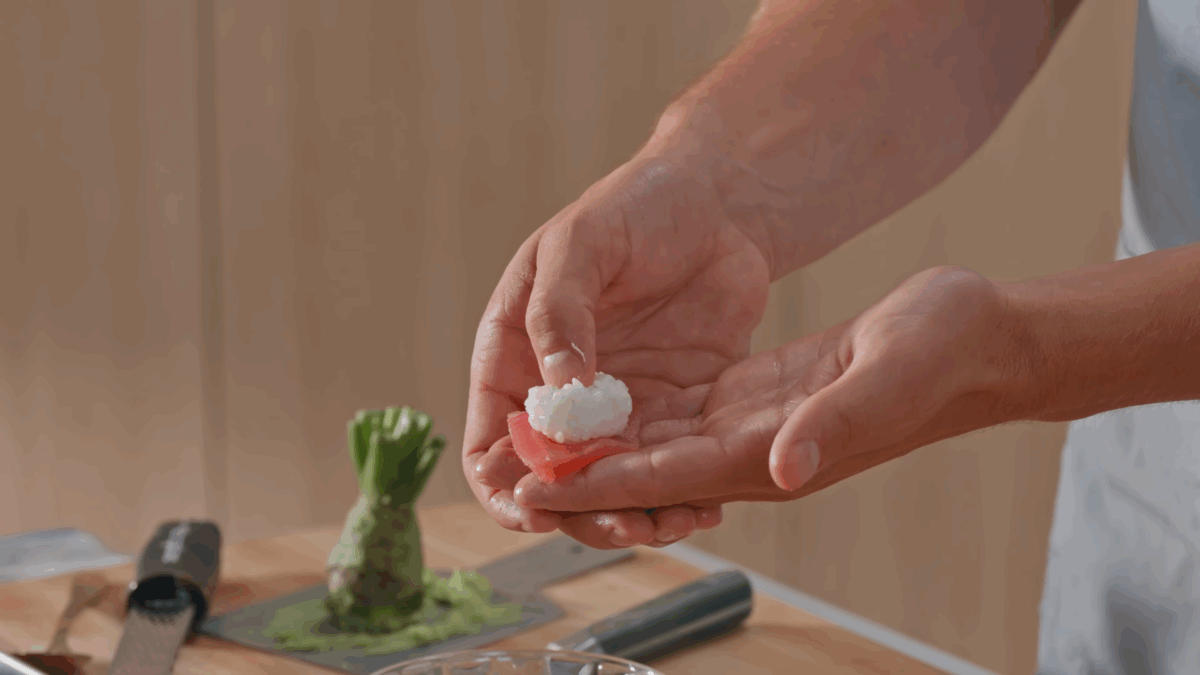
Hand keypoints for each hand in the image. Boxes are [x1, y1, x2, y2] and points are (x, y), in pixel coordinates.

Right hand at [463, 144, 777, 549]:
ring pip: (614, 484)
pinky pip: (669, 465)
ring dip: (637, 513)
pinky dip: (683, 492)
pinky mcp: (674, 408)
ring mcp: (618, 405)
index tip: (534, 512)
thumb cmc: (633, 207)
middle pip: (555, 480)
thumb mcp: (580, 244)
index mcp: (515, 355)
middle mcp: (561, 393)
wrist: (717, 201)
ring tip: (675, 522)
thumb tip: (557, 391)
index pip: (491, 443)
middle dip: (583, 514)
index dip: (504, 487)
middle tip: (626, 526)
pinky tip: (709, 503)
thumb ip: (559, 313)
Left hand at [513, 266, 1032, 511]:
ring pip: (659, 448)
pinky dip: (637, 420)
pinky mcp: (759, 399)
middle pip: (648, 474)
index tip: (535, 491)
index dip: (599, 486)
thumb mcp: (888, 375)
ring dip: (598, 453)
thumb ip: (834, 422)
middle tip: (507, 478)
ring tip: (534, 448)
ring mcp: (756, 427)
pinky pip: (684, 417)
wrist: (978, 339)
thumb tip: (783, 466)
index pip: (667, 477)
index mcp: (777, 452)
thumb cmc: (944, 353)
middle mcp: (756, 451)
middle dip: (579, 480)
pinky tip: (596, 409)